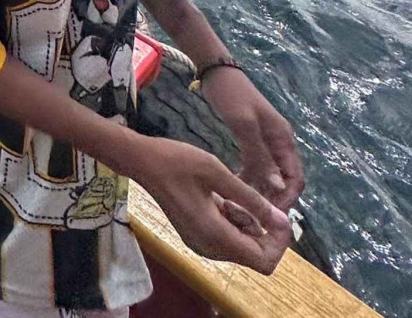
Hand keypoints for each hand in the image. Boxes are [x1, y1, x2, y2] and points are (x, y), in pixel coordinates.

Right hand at [134, 137, 291, 274]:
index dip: (279, 242)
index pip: (263, 260)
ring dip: (250, 226)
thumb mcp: (218, 173)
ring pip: (241, 248)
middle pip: (254, 257)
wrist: (141, 161)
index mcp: (214, 234)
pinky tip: (224, 199)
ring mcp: (200, 242)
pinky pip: (227, 239)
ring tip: (237, 196)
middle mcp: (208, 246)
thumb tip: (281, 220)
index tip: (279, 214)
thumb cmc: (177, 162)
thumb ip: (251, 199)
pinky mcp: (195, 235)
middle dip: (267, 233)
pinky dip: (235, 224)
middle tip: (260, 201)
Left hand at [202, 67, 304, 209]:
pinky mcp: (251, 140)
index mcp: (283, 139)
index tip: (271, 214)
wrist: (216, 73)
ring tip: (241, 206)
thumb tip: (278, 186)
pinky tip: (233, 187)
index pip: (296, 178)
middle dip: (273, 198)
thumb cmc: (232, 95)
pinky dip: (248, 178)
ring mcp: (265, 142)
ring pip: (268, 175)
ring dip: (259, 190)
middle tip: (253, 214)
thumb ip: (260, 155)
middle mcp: (279, 143)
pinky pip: (256, 166)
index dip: (287, 198)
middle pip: (284, 180)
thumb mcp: (244, 125)